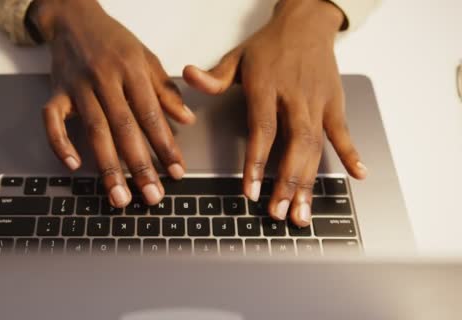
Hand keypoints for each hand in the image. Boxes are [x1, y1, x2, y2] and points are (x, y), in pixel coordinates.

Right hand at [32, 0, 195, 207]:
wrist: (74, 18)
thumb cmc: (114, 41)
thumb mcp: (146, 58)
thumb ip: (165, 90)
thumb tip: (187, 120)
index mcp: (131, 70)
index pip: (152, 115)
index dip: (165, 146)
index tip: (177, 172)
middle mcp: (105, 78)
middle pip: (124, 128)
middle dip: (140, 166)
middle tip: (152, 196)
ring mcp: (78, 86)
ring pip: (94, 130)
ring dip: (108, 167)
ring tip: (119, 197)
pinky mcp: (56, 91)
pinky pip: (52, 120)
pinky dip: (60, 143)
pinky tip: (74, 165)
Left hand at [183, 0, 366, 226]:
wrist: (306, 23)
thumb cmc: (269, 45)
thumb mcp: (236, 57)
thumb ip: (214, 77)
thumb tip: (189, 77)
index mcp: (267, 87)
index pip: (263, 130)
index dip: (257, 162)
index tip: (252, 191)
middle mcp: (294, 97)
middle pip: (294, 144)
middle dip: (287, 182)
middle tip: (279, 213)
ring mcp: (318, 101)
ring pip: (316, 146)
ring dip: (309, 181)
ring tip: (302, 212)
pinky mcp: (335, 103)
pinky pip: (343, 132)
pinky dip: (352, 153)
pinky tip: (357, 175)